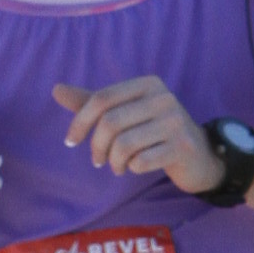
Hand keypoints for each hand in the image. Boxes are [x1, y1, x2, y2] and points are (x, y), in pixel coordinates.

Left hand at [54, 77, 219, 195]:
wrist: (197, 154)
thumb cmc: (153, 131)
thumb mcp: (125, 112)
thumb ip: (92, 102)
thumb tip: (56, 89)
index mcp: (147, 84)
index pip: (101, 98)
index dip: (79, 121)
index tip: (71, 141)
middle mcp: (163, 98)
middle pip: (110, 123)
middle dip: (96, 146)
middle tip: (96, 160)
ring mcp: (175, 122)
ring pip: (124, 145)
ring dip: (113, 161)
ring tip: (117, 166)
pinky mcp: (182, 147)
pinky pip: (141, 162)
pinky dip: (132, 169)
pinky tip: (135, 168)